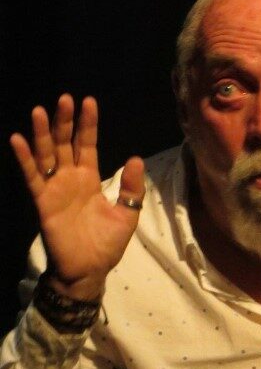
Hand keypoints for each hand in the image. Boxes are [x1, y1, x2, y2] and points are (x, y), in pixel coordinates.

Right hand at [10, 94, 144, 299]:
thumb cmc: (107, 243)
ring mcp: (54, 189)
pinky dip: (25, 159)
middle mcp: (70, 178)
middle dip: (64, 121)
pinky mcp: (43, 202)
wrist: (90, 270)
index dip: (88, 124)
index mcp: (89, 178)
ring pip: (46, 155)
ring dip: (42, 133)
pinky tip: (18, 139)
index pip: (87, 144)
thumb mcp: (127, 213)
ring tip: (40, 110)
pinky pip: (32, 178)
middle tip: (64, 98)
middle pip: (65, 143)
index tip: (88, 101)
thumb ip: (131, 187)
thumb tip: (136, 158)